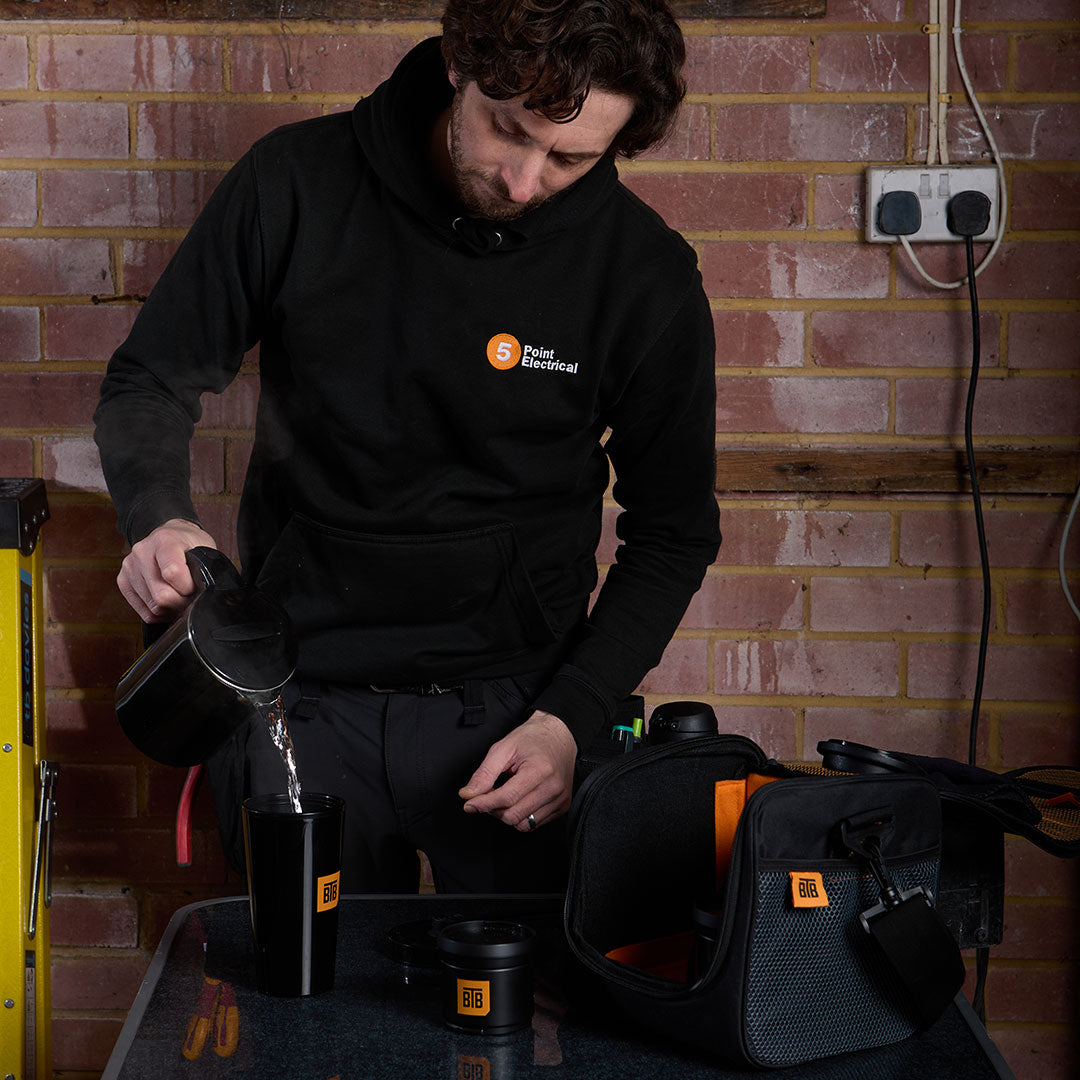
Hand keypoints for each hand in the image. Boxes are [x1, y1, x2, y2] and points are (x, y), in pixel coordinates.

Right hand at [117, 519, 217, 622]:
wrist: (171, 535)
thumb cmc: (189, 544)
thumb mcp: (204, 550)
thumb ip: (204, 570)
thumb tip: (203, 597)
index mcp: (165, 540)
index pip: (173, 573)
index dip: (188, 587)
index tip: (196, 585)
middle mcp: (142, 552)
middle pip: (162, 596)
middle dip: (181, 602)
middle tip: (189, 595)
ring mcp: (130, 566)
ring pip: (154, 607)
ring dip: (171, 608)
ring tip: (179, 595)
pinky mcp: (123, 581)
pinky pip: (144, 612)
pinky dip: (160, 613)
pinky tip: (167, 602)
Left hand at [459, 711, 576, 830]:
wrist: (559, 735)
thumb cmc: (532, 738)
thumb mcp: (503, 748)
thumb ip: (484, 773)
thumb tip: (468, 794)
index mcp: (539, 770)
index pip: (506, 798)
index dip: (483, 804)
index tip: (469, 804)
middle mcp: (553, 787)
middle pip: (513, 815)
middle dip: (493, 809)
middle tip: (487, 796)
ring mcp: (560, 798)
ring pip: (524, 824)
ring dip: (507, 815)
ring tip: (504, 797)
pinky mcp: (562, 806)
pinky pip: (535, 824)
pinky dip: (521, 816)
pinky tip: (518, 800)